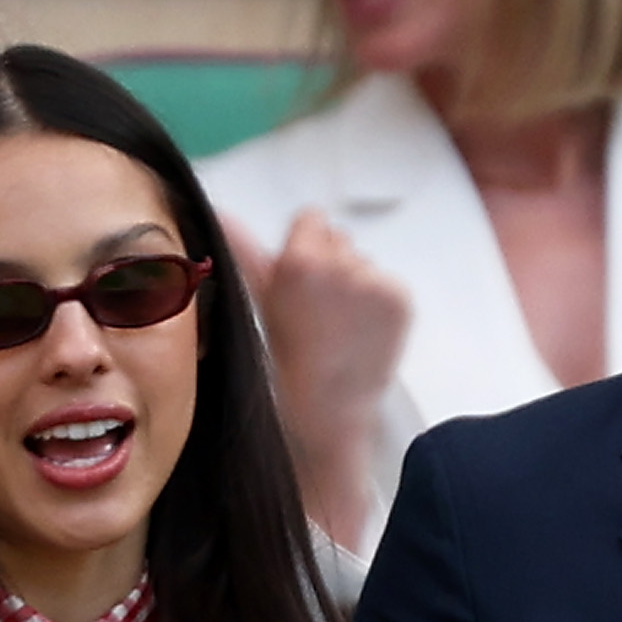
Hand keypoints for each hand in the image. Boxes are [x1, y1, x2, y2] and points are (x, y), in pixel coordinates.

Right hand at [227, 208, 408, 551]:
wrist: (328, 410)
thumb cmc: (290, 359)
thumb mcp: (261, 301)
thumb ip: (244, 250)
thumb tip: (220, 212)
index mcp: (302, 261)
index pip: (311, 219)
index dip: (304, 251)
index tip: (301, 285)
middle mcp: (342, 265)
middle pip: (338, 238)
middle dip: (330, 265)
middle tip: (320, 311)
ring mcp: (376, 283)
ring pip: (363, 261)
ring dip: (355, 285)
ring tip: (341, 325)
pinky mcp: (401, 300)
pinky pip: (388, 283)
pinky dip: (380, 304)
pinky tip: (363, 331)